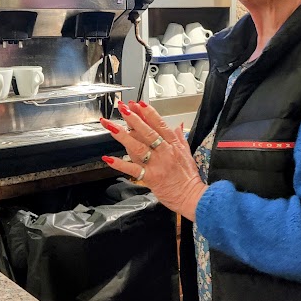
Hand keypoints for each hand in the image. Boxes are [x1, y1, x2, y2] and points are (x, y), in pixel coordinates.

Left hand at [100, 101, 206, 220]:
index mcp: (173, 144)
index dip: (148, 113)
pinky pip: (133, 169)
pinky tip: (109, 158)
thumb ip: (180, 137)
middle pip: (147, 132)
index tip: (138, 103)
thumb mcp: (188, 153)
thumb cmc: (189, 177)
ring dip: (123, 136)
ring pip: (138, 147)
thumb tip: (177, 125)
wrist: (192, 196)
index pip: (159, 124)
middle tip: (122, 108)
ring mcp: (157, 164)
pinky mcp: (150, 177)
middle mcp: (164, 152)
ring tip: (111, 126)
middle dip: (133, 119)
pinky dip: (120, 164)